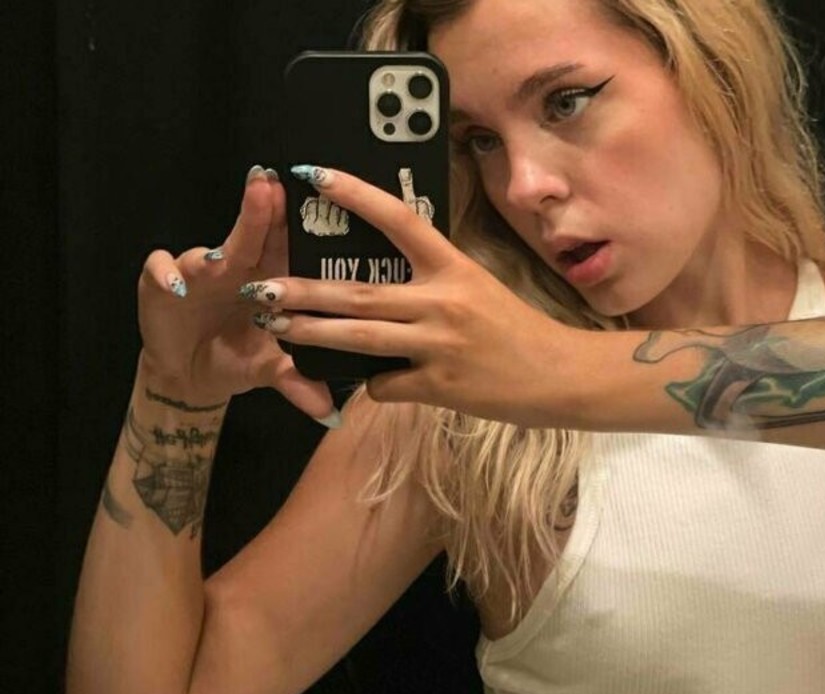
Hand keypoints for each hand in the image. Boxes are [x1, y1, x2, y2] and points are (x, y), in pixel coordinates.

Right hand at [137, 168, 337, 422]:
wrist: (190, 377)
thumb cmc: (236, 359)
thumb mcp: (269, 372)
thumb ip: (297, 382)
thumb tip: (329, 412)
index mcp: (267, 280)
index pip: (285, 248)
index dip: (296, 228)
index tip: (314, 204)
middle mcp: (233, 268)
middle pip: (249, 237)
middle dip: (259, 211)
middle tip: (270, 187)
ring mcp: (196, 272)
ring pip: (205, 254)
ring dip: (213, 254)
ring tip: (222, 257)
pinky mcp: (160, 284)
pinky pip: (159, 269)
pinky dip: (165, 274)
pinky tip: (174, 283)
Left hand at [243, 165, 584, 427]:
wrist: (560, 376)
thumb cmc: (519, 333)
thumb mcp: (479, 291)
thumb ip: (434, 283)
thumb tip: (387, 281)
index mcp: (453, 268)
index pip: (398, 219)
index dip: (354, 194)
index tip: (314, 175)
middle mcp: (443, 302)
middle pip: (358, 293)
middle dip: (304, 291)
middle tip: (264, 287)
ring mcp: (440, 345)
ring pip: (360, 339)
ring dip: (313, 334)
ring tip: (279, 328)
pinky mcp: (440, 387)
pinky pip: (388, 385)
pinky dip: (375, 384)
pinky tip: (375, 383)